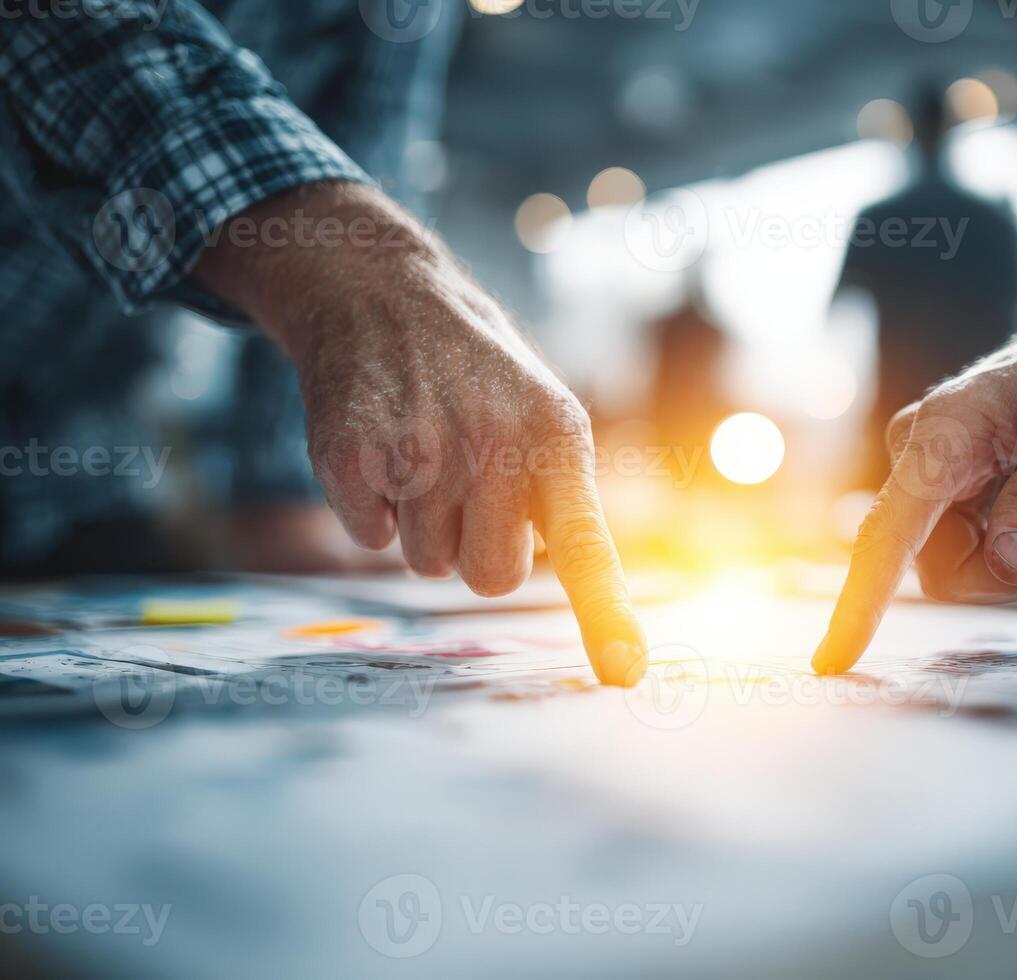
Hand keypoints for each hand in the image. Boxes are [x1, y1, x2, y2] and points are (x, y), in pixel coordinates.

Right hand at [195, 182, 646, 685]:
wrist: (383, 295)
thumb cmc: (480, 380)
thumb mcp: (546, 417)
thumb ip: (563, 504)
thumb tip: (592, 608)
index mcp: (556, 439)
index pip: (585, 547)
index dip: (605, 617)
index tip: (625, 676)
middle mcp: (493, 445)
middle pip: (493, 578)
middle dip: (479, 550)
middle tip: (469, 489)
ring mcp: (419, 450)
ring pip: (427, 565)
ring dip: (424, 525)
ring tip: (425, 454)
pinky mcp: (351, 455)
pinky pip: (369, 538)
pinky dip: (371, 508)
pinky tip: (381, 448)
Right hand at [812, 310, 1016, 674]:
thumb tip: (1009, 562)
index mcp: (948, 428)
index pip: (891, 527)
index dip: (862, 598)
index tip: (833, 659)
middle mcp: (921, 456)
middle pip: (940, 569)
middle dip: (1010, 567)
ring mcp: (929, 482)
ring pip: (960, 575)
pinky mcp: (945, 502)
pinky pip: (976, 563)